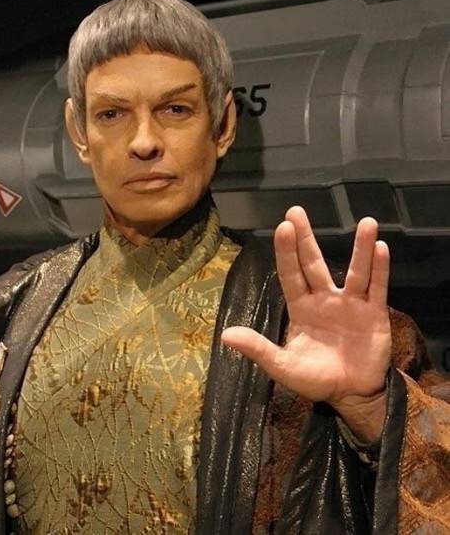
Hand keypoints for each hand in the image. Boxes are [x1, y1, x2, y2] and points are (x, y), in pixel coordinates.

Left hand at [221, 206, 390, 439]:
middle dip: (305, 238)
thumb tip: (225, 335)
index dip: (286, 252)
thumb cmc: (315, 379)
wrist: (351, 394)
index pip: (290, 274)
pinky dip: (380, 269)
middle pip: (313, 263)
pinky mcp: (374, 314)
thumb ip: (259, 349)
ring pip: (355, 271)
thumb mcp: (283, 367)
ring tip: (366, 222)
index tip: (282, 226)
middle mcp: (325, 299)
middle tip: (296, 211)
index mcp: (301, 308)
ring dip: (359, 248)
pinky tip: (381, 248)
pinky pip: (377, 288)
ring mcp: (351, 304)